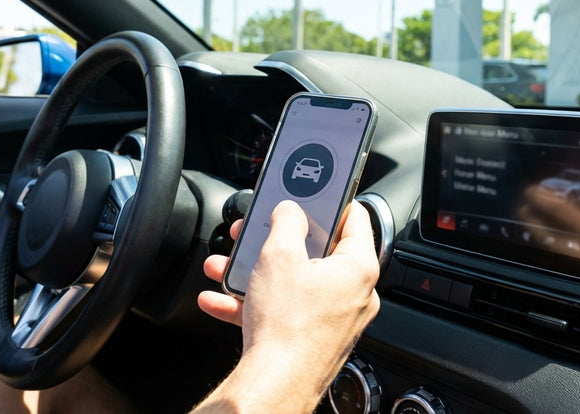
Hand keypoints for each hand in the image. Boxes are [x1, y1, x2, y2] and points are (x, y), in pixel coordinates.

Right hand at [193, 200, 379, 413]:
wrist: (274, 385)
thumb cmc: (287, 327)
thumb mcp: (279, 254)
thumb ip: (286, 221)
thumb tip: (290, 210)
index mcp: (358, 268)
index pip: (354, 218)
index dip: (330, 200)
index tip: (312, 193)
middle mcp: (353, 294)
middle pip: (316, 252)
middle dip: (276, 241)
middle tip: (256, 233)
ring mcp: (334, 320)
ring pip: (294, 283)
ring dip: (256, 272)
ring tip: (226, 267)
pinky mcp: (312, 339)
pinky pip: (284, 311)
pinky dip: (254, 302)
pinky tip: (221, 300)